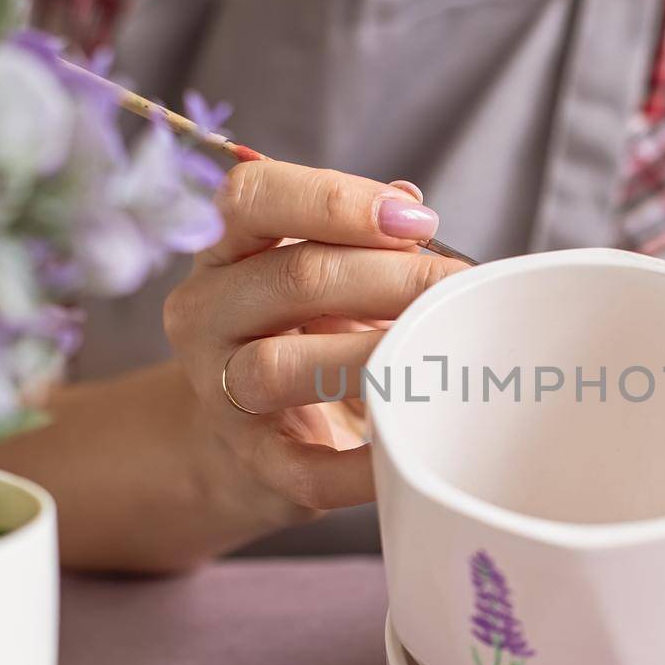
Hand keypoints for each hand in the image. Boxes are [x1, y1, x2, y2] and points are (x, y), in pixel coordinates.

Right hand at [163, 160, 463, 525]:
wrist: (259, 430)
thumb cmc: (305, 330)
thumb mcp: (321, 268)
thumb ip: (358, 232)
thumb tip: (409, 201)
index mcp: (223, 250)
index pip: (253, 197)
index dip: (337, 200)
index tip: (418, 220)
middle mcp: (205, 314)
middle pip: (293, 277)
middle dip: (391, 276)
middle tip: (458, 286)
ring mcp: (220, 391)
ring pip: (281, 366)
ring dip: (373, 354)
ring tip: (438, 352)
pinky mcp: (254, 461)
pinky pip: (305, 467)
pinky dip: (362, 464)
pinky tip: (409, 446)